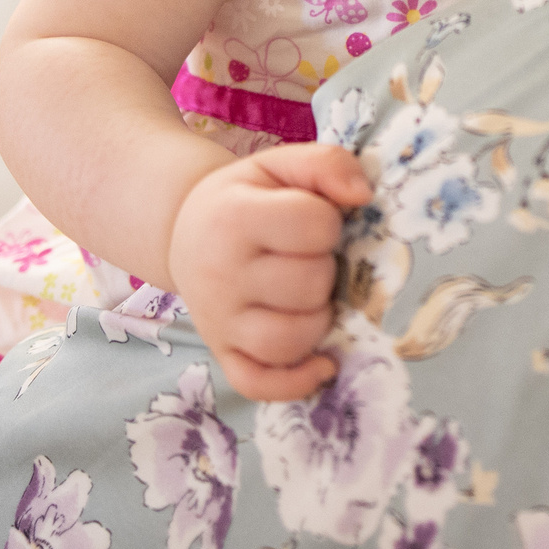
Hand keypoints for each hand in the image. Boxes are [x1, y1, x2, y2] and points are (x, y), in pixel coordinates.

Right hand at [168, 143, 373, 401]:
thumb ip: (326, 164)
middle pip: (310, 285)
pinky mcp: (222, 352)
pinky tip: (323, 363)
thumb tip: (363, 196)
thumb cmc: (245, 198)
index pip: (315, 226)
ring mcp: (218, 320)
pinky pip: (259, 384)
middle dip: (324, 270)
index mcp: (234, 217)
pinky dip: (297, 381)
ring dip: (317, 319)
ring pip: (291, 339)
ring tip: (308, 296)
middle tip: (307, 257)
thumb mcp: (279, 165)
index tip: (313, 221)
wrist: (186, 230)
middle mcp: (221, 273)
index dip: (329, 223)